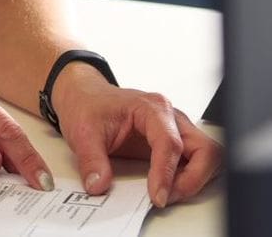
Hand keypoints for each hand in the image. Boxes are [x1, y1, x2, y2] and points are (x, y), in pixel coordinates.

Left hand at [53, 68, 222, 206]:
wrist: (83, 95)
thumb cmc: (87, 104)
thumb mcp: (83, 131)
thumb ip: (91, 160)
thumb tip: (99, 185)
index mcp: (151, 108)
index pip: (171, 143)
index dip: (167, 174)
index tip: (157, 196)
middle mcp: (170, 117)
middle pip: (205, 149)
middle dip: (193, 179)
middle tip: (167, 197)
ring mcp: (175, 129)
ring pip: (207, 156)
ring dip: (195, 180)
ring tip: (168, 193)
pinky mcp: (174, 142)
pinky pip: (196, 162)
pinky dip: (190, 178)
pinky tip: (170, 187)